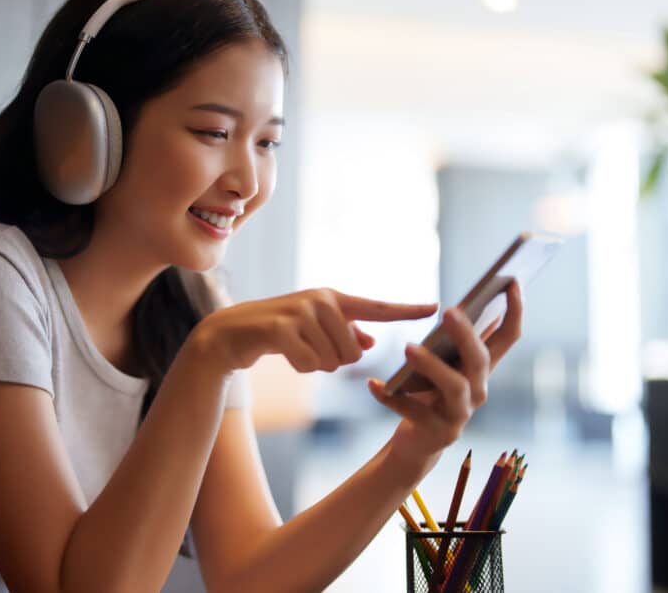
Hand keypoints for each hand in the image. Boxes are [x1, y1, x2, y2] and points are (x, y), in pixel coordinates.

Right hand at [183, 288, 438, 374]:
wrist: (231, 332)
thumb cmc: (278, 332)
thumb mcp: (313, 329)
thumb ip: (343, 334)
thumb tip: (369, 344)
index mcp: (334, 299)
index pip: (377, 307)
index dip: (406, 310)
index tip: (436, 308)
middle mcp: (321, 300)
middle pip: (352, 353)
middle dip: (333, 361)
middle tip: (308, 348)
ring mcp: (301, 312)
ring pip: (332, 361)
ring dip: (315, 365)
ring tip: (294, 348)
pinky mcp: (282, 328)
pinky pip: (310, 365)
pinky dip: (299, 368)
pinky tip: (284, 354)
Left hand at [367, 280, 523, 463]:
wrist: (417, 441)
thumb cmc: (430, 394)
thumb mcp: (446, 365)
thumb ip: (458, 342)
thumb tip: (470, 306)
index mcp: (481, 369)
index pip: (508, 337)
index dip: (515, 310)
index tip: (512, 280)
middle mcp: (478, 391)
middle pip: (479, 360)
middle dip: (466, 335)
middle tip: (449, 312)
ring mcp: (460, 414)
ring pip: (453, 387)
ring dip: (432, 366)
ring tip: (408, 347)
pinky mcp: (436, 432)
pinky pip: (412, 412)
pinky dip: (391, 398)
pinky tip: (373, 385)